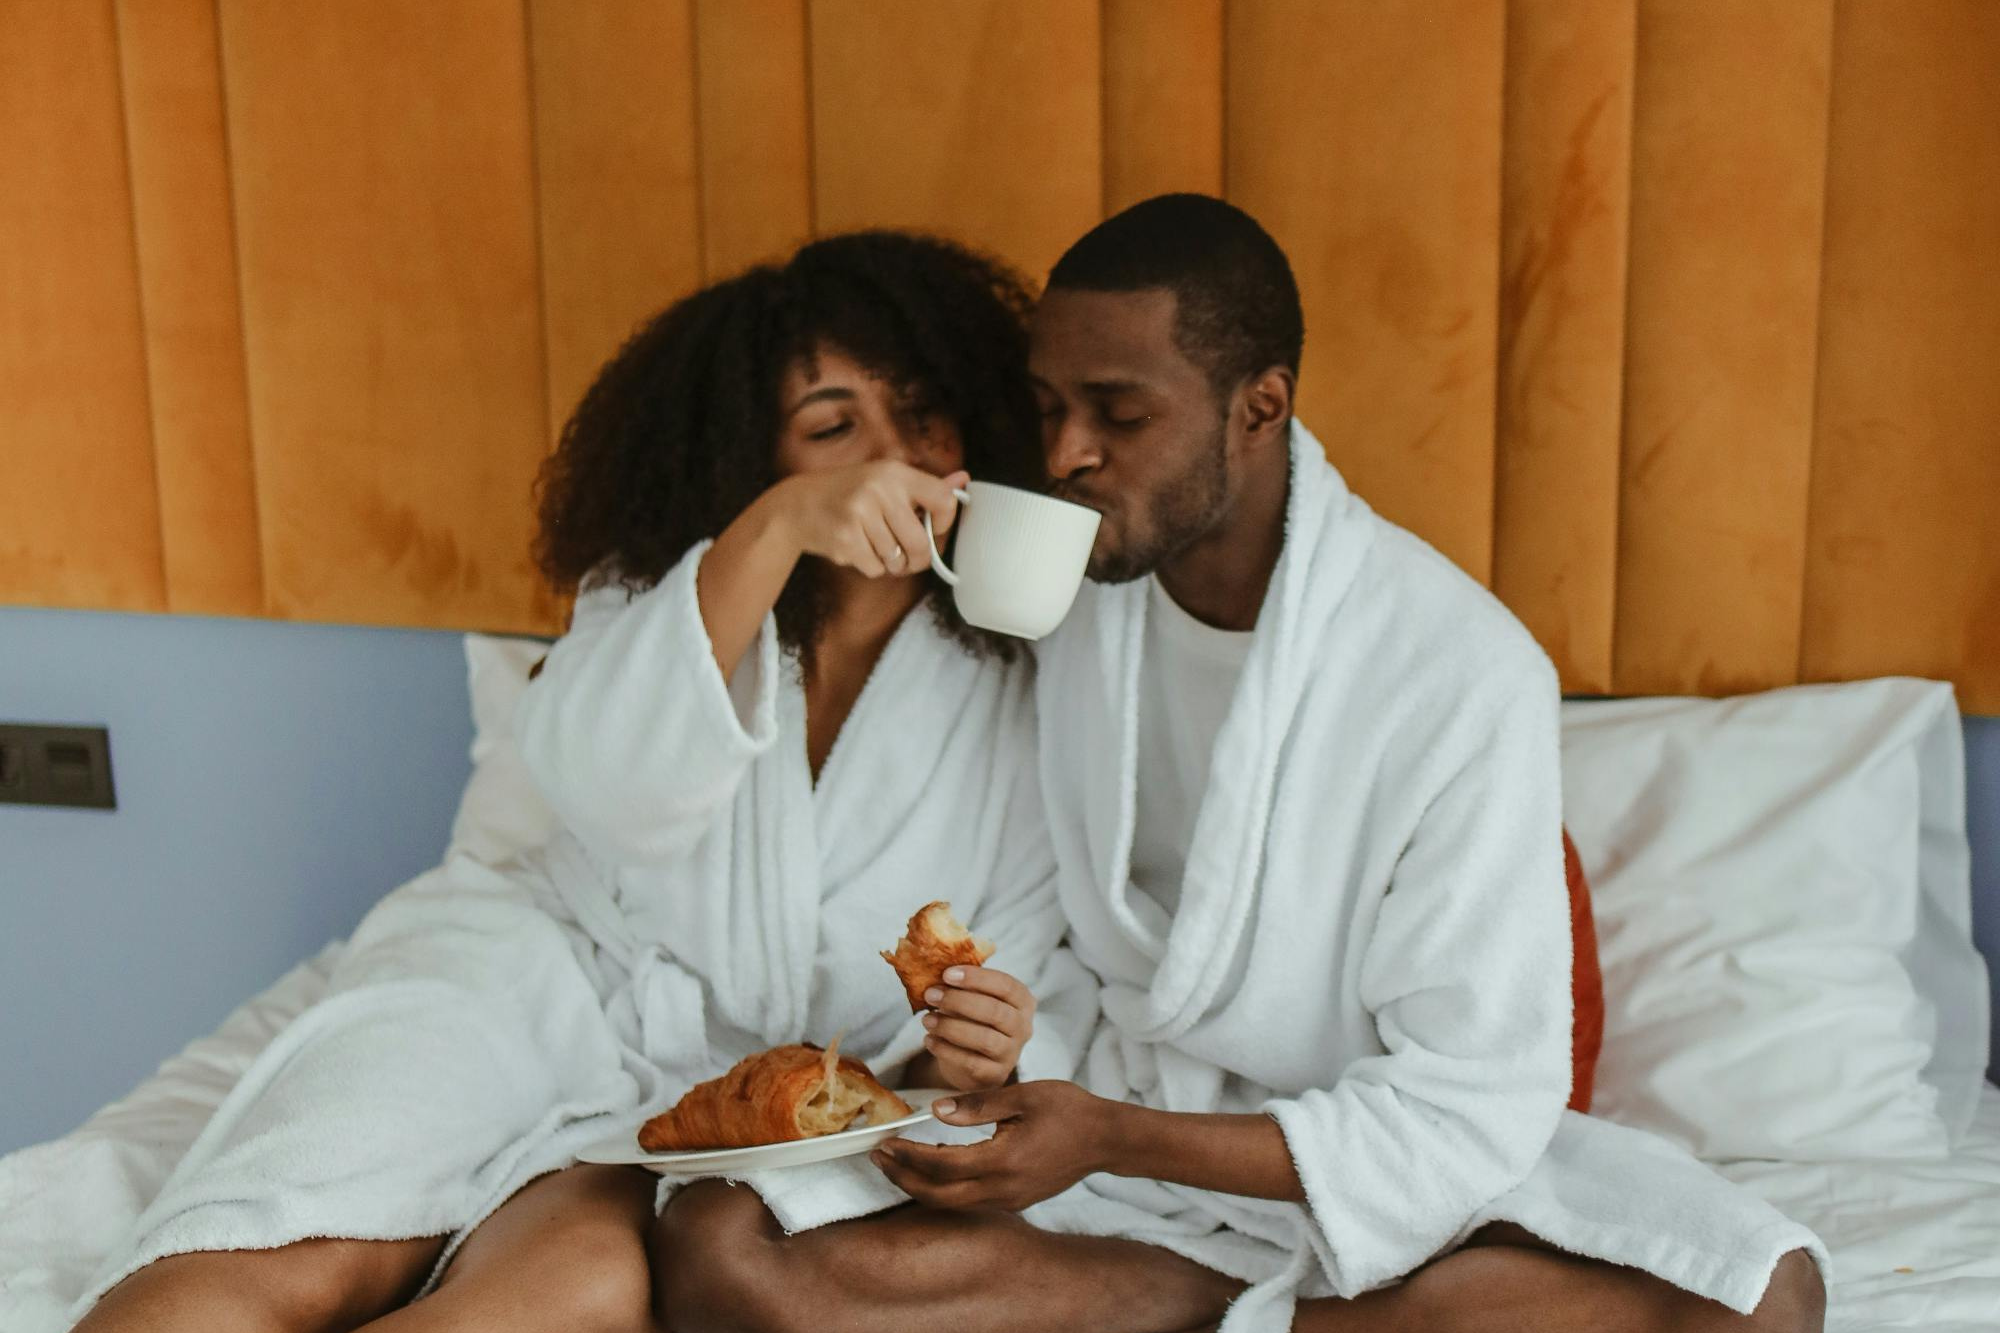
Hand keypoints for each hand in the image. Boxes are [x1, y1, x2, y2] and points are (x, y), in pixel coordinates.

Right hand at [771, 461, 965, 577]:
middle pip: (921, 543)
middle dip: (918, 559)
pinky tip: (858, 549)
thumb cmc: (849, 493)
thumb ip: (925, 486)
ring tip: (876, 546)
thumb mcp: (885, 479)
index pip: (943, 500)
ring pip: (897, 559)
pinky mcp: (846, 540)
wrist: (798, 505)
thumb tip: (963, 480)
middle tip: (910, 558)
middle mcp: (879, 490)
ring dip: (892, 562)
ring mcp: (860, 515)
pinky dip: (872, 566)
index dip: (945, 523)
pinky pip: (876, 568)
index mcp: (895, 473)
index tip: (934, 530)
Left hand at [871, 1080, 1108, 1210]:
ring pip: (951, 1204)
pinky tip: (936, 1164)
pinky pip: (969, 1201)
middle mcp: (1002, 1189)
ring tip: (898, 1163)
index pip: (941, 1164)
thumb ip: (978, 1105)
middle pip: (938, 1196)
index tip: (886, 1141)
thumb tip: (936, 1110)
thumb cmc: (1068, 1110)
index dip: (908, 1156)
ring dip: (920, 1186)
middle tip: (879, 1157)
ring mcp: (1009, 1200)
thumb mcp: (1023, 1096)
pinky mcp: (1014, 1201)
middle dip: (903, 1179)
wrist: (1106, 1139)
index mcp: (1003, 1160)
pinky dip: (944, 1187)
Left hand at [920, 965, 1034, 1090]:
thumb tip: (935, 967)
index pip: (1005, 985)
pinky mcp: (996, 1075)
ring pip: (984, 1039)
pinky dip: (946, 1050)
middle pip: (995, 1011)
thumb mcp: (973, 998)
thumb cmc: (973, 1019)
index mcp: (1023, 1001)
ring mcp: (1012, 1054)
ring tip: (926, 1020)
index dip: (976, 978)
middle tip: (930, 995)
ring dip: (950, 1027)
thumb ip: (963, 984)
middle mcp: (1024, 1027)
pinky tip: (929, 1040)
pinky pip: (970, 1062)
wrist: (973, 1062)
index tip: (947, 974)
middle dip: (959, 1001)